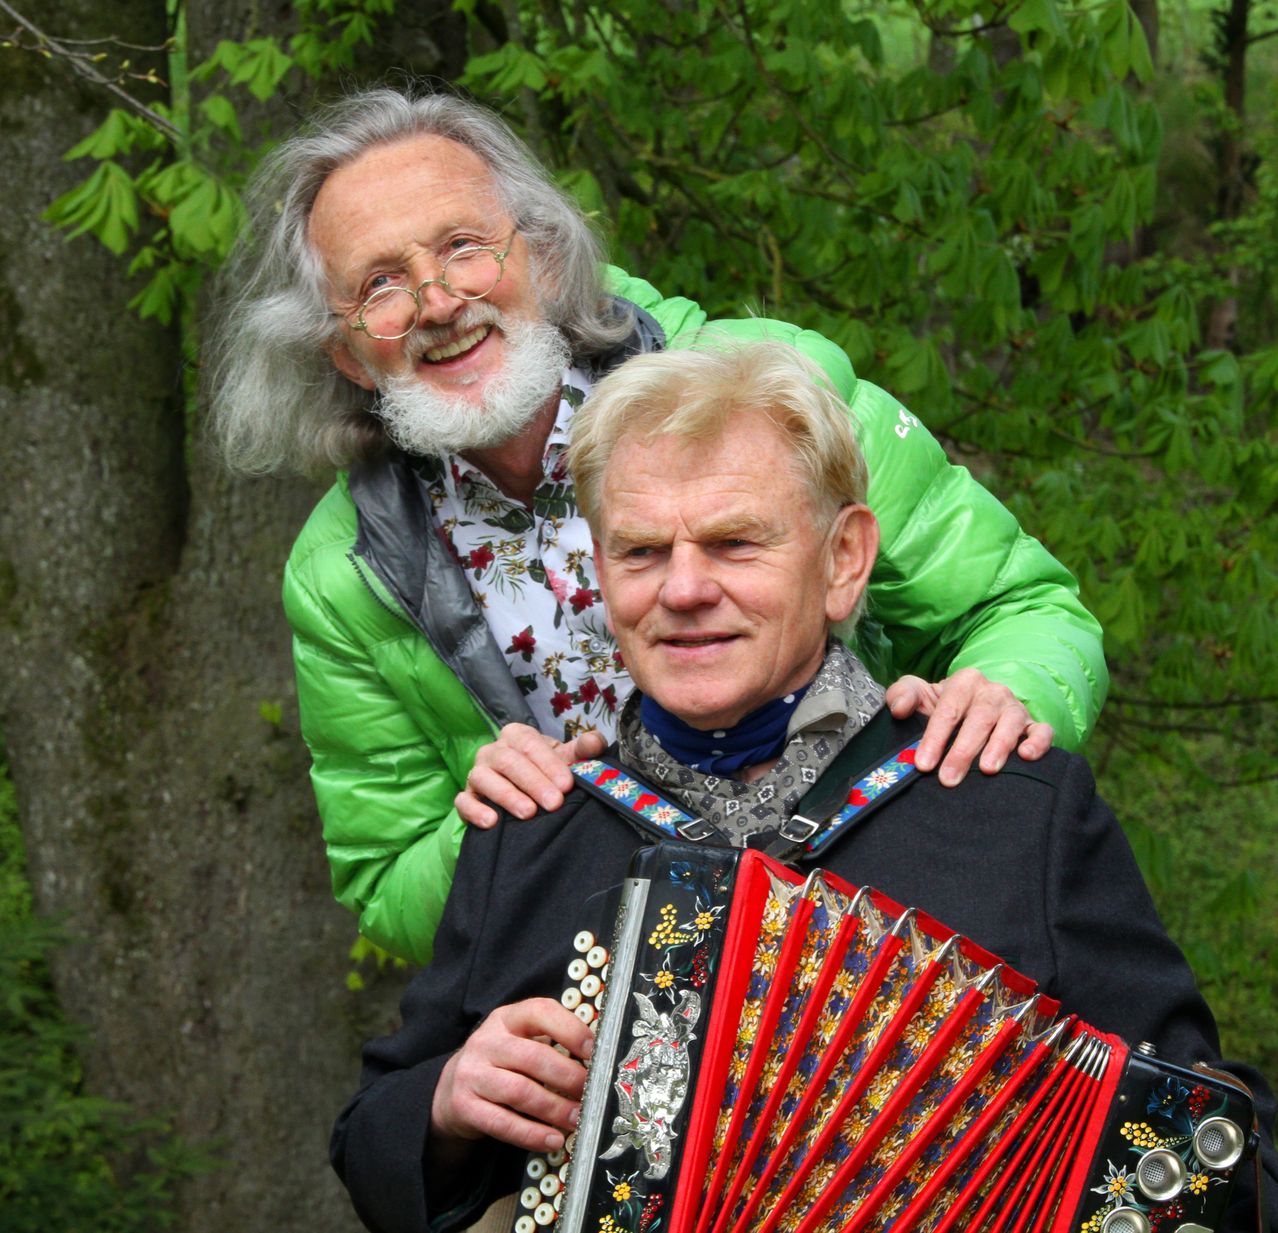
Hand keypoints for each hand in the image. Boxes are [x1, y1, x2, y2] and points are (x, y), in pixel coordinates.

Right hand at [432, 998, 594, 1152]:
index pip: (540, 1012)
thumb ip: (551, 1043)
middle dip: (568, 1077)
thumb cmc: (502, 1062)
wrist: (451, 1088)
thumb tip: (597, 1063)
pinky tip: (553, 1140)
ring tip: (578, 1119)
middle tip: (591, 1093)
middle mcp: (487, 1041)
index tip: (595, 1050)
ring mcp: (472, 1073)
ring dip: (554, 1109)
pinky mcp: (465, 1106)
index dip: (570, 1029)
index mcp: (507, 1018)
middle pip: (533, 1057)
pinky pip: (503, 1123)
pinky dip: (532, 1134)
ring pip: (520, 1091)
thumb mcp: (520, 1041)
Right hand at [456, 724, 606, 827]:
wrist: (524, 794)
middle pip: (509, 761)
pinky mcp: (466, 797)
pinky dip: (475, 811)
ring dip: (507, 796)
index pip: (530, 744)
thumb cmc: (546, 772)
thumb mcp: (564, 759)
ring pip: (484, 778)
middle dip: (533, 782)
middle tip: (554, 803)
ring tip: (528, 813)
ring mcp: (476, 773)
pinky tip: (492, 822)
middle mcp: (492, 751)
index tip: (567, 785)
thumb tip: (595, 742)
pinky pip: (463, 802)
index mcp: (516, 735)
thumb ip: (581, 750)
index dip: (549, 764)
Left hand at [885, 668, 1053, 786]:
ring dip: (1000, 746)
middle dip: (963, 750)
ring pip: (1011, 723)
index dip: (934, 738)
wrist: (972, 705)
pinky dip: (1039, 742)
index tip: (923, 764)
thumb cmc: (942, 705)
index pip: (948, 710)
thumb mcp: (919, 695)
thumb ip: (903, 695)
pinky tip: (1026, 757)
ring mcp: (1015, 708)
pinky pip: (1043, 731)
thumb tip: (899, 708)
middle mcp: (993, 692)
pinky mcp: (1033, 725)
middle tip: (948, 778)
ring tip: (988, 770)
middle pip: (979, 718)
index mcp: (965, 682)